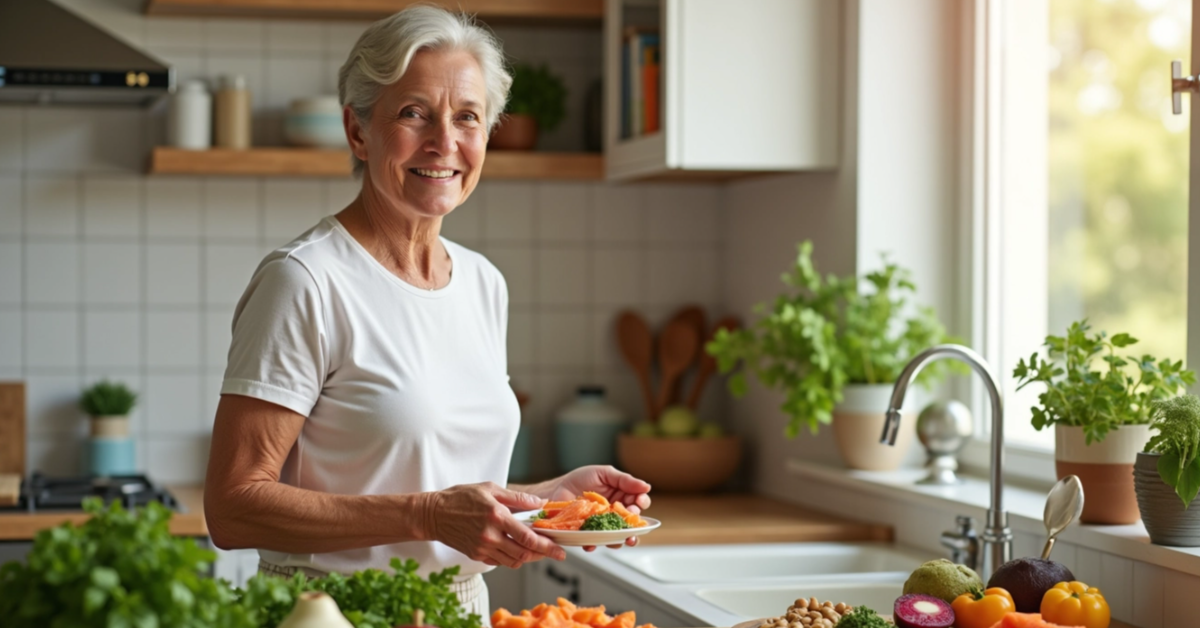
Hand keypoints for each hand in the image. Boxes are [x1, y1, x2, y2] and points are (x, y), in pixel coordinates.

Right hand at [428, 482, 566, 567]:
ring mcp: (482, 548)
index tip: (559, 550)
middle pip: (524, 553)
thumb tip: (540, 502)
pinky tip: (515, 548)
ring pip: (514, 561)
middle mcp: (490, 535)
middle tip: (553, 552)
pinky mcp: (476, 555)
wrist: (432, 514)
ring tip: (536, 549)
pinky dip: (512, 558)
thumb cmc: (460, 497)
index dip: (547, 546)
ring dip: (528, 557)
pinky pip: (500, 562)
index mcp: (496, 516)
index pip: (527, 537)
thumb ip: (517, 497)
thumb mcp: (490, 489)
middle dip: (542, 554)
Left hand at [549, 465, 651, 551]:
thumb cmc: (579, 480)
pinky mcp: (589, 534)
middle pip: (633, 522)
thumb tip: (646, 486)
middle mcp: (614, 512)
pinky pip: (596, 542)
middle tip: (631, 516)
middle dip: (636, 522)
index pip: (638, 502)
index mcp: (621, 496)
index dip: (642, 502)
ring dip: (623, 539)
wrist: (556, 490)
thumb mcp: (603, 474)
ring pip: (619, 536)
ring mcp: (603, 525)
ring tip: (624, 538)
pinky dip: (596, 544)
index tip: (639, 501)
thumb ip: (624, 480)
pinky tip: (593, 542)